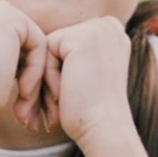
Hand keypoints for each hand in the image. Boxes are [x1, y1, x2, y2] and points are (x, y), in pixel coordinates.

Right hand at [0, 0, 50, 129]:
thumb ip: (1, 52)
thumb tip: (24, 51)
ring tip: (24, 99)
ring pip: (32, 41)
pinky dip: (36, 71)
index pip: (6, 38)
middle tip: (23, 98)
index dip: (14, 66)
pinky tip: (23, 92)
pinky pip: (39, 44)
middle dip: (26, 68)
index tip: (11, 93)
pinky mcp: (11, 17)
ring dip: (32, 72)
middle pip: (20, 36)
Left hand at [43, 17, 133, 146]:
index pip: (67, 46)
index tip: (66, 100)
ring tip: (53, 108)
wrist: (104, 130)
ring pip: (48, 51)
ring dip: (46, 82)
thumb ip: (72, 55)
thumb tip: (46, 46)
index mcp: (112, 31)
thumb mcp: (86, 75)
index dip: (60, 75)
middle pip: (57, 47)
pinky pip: (45, 53)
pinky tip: (62, 95)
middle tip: (51, 109)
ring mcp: (97, 29)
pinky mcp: (81, 37)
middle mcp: (108, 26)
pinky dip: (48, 78)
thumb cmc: (92, 111)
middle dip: (50, 79)